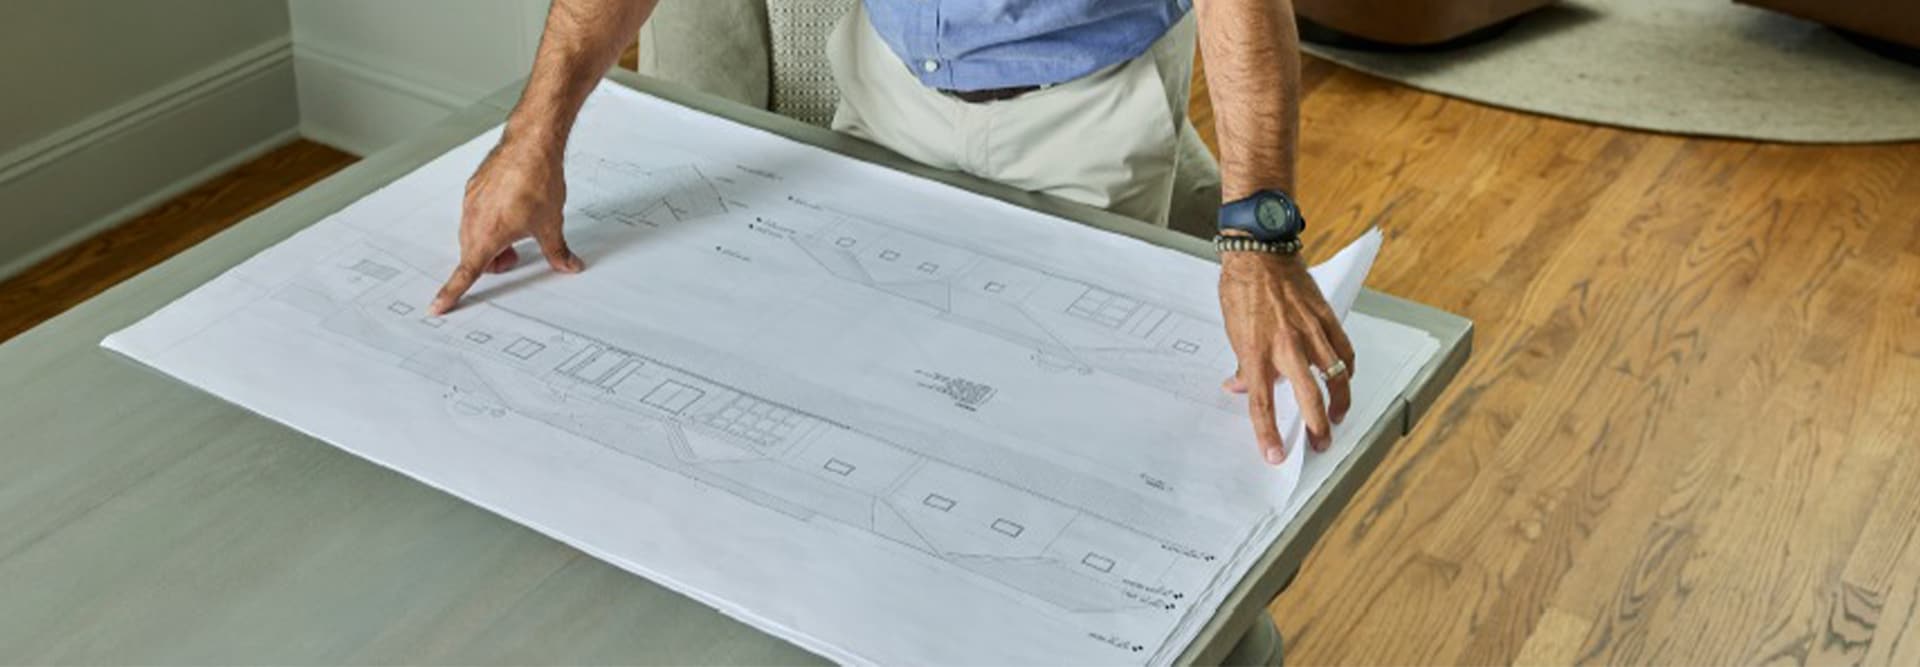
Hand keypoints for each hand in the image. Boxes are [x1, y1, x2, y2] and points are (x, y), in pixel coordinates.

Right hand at [428, 138, 581, 314]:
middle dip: (492, 261)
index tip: (437, 307)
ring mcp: (470, 202)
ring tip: (517, 228)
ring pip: (473, 234)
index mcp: (487, 236)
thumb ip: (557, 252)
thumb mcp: (551, 225)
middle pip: (473, 255)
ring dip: (490, 241)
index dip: (451, 293)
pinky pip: (475, 214)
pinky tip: (512, 207)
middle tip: (516, 255)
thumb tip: (568, 266)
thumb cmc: (537, 182)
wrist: (530, 144)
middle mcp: (472, 220)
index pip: (466, 273)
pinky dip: (488, 220)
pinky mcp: (473, 187)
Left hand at [1217, 249, 1354, 464]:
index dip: (1268, 434)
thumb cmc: (1242, 288)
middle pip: (1308, 397)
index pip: (1262, 403)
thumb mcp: (1232, 330)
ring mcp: (1310, 331)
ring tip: (1338, 418)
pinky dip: (1347, 369)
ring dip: (1339, 403)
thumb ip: (1242, 364)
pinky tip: (1345, 380)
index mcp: (1257, 351)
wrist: (1260, 252)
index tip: (1274, 455)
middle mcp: (1286, 345)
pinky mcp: (1326, 317)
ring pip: (1335, 377)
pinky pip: (1344, 351)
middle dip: (1318, 427)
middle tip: (1320, 444)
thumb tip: (1239, 387)